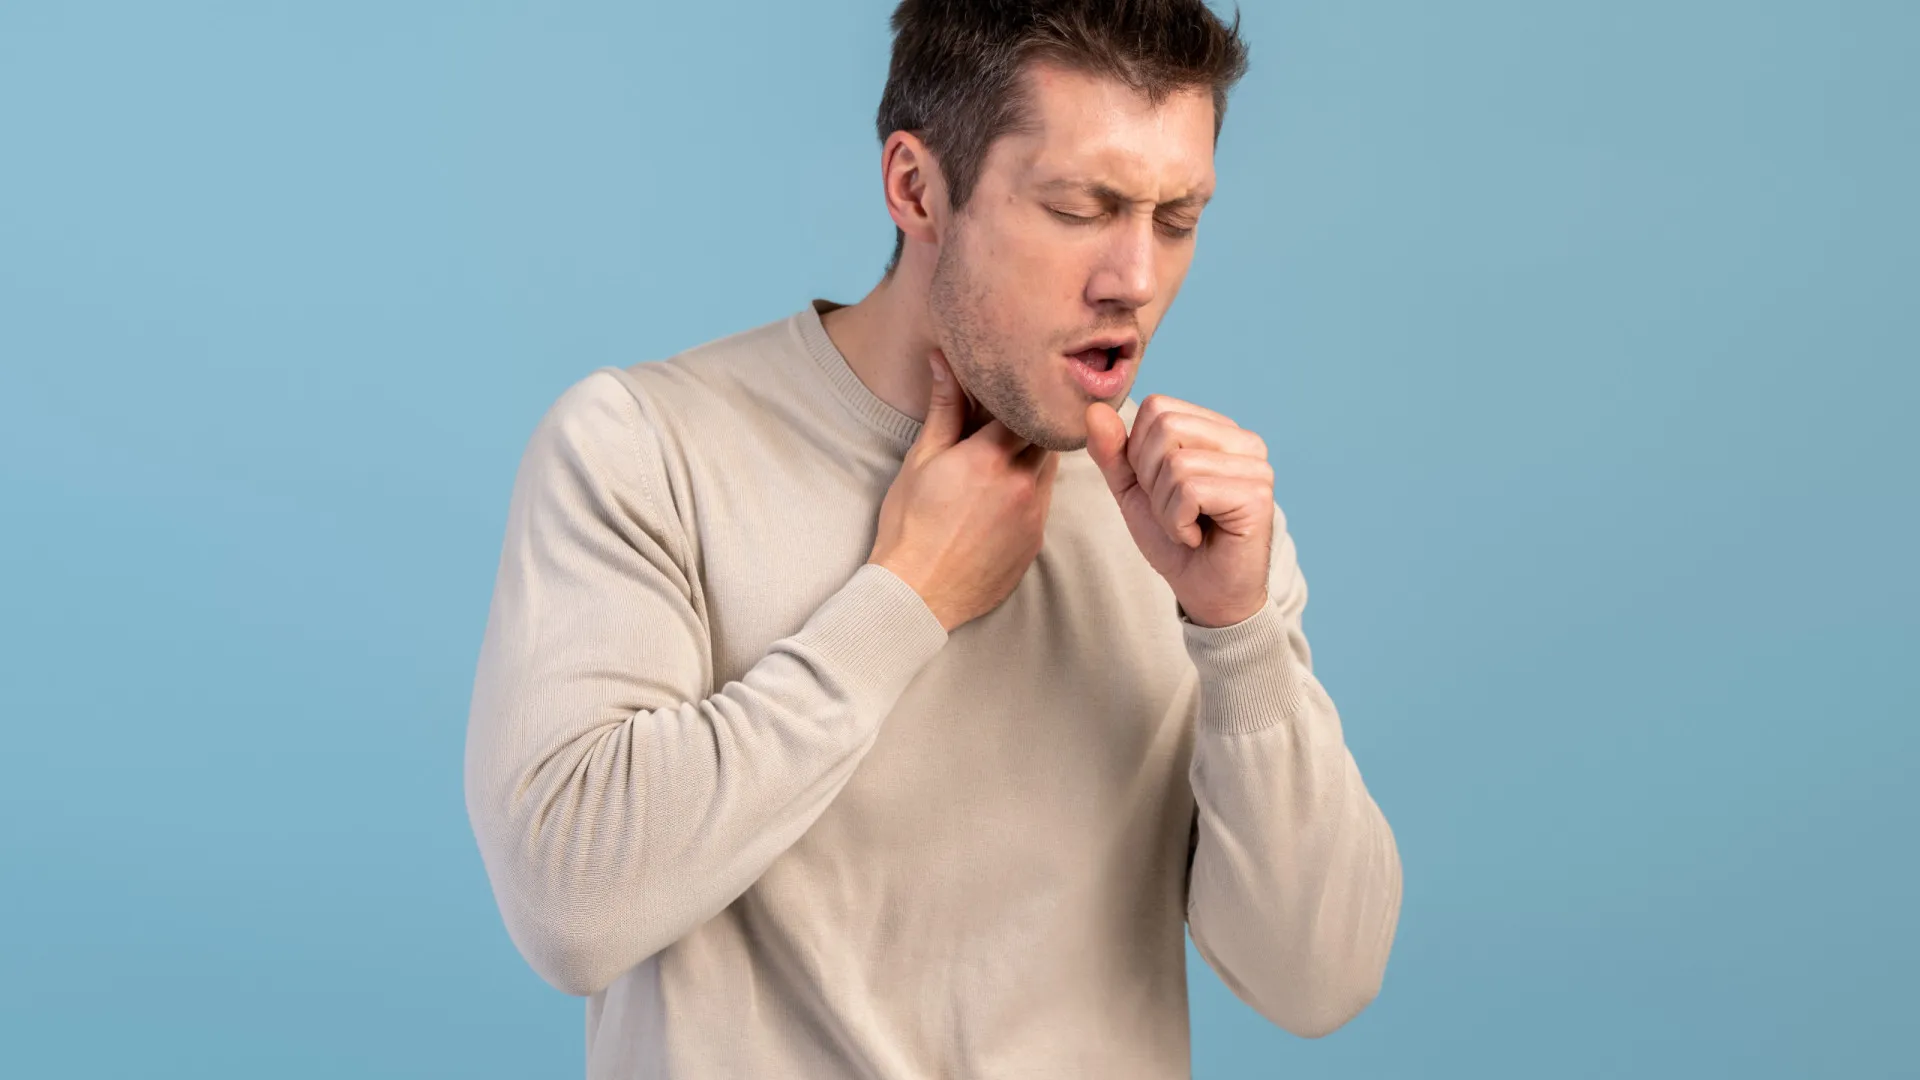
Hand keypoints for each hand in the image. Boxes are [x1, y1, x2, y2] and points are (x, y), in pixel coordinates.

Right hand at [868, 349, 1061, 631]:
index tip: (1005, 390)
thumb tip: (944, 360)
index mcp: (991, 457)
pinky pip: (1044, 501)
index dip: (1016, 396)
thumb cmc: (910, 526)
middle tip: (1006, 418)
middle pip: (1044, 435)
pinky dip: (1030, 489)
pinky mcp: (1036, 541)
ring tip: (1002, 456)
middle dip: (1029, 424)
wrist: (917, 593)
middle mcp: (1023, 483)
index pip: (1024, 407)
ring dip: (1031, 456)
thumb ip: (944, 408)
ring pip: (1049, 468)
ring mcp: (1035, 514)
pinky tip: (1001, 495)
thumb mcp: (922, 459)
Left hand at [1085, 394, 1273, 627]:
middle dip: (1151, 479)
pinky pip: (1190, 490)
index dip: (1139, 454)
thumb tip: (1094, 410)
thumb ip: (1113, 451)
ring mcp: (1256, 466)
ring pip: (1176, 462)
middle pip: (1166, 427)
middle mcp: (1244, 440)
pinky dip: (1178, 522)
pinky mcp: (1257, 495)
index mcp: (1218, 430)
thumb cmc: (1175, 541)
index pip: (1157, 408)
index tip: (1161, 490)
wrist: (1205, 593)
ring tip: (1186, 527)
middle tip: (1174, 511)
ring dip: (1165, 508)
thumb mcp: (1133, 490)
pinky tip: (1196, 537)